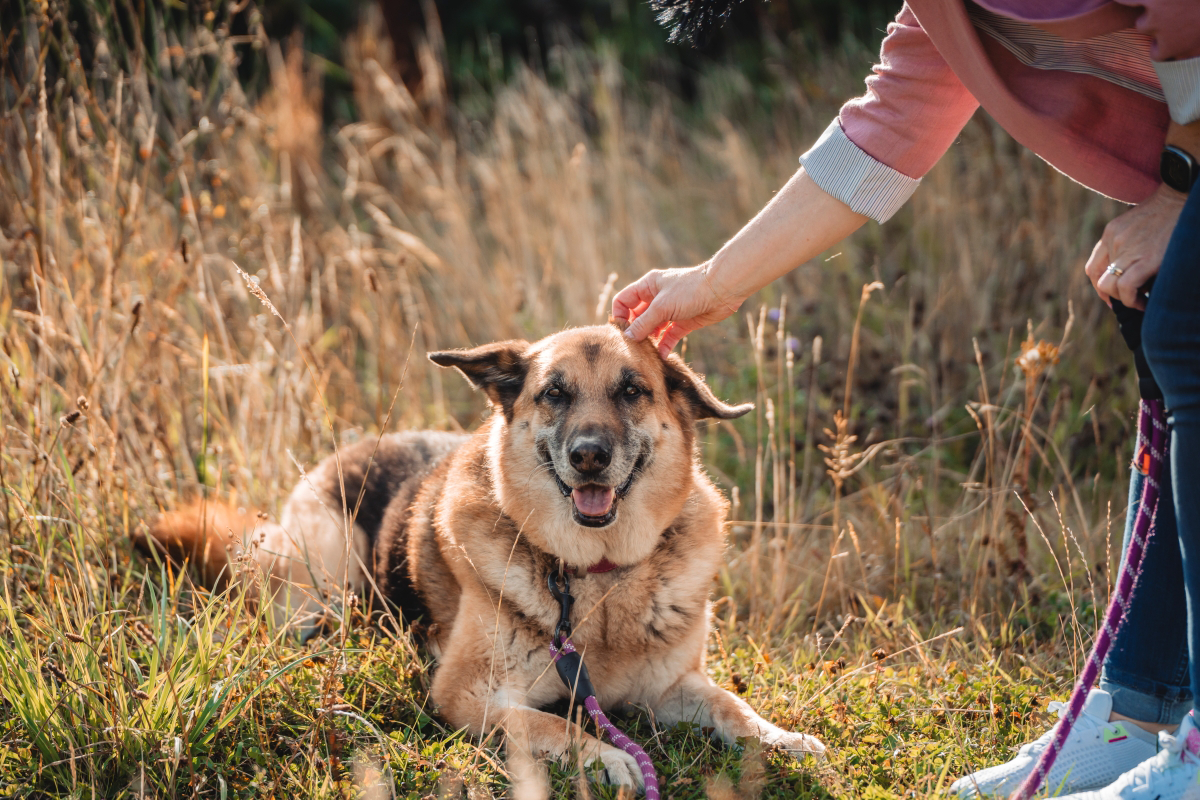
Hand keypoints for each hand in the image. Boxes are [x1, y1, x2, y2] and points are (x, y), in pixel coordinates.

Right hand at [611, 265, 744, 356]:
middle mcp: (656, 298)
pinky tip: (661, 357)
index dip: (619, 315)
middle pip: (637, 317)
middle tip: (632, 348)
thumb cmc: (690, 290)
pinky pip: (669, 337)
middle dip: (634, 332)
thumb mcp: (662, 306)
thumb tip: (627, 337)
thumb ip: (643, 323)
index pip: (624, 300)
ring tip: (646, 354)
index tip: (621, 332)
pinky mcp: (683, 323)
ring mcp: (670, 311)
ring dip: (649, 341)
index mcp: (648, 286)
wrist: (722, 290)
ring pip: (652, 329)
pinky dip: (664, 346)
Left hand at [1084, 184, 1185, 310]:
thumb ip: (1130, 241)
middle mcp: (1114, 241)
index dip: (1100, 286)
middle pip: (1100, 279)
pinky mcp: (1146, 259)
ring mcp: (1127, 249)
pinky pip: (1126, 287)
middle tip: (1130, 299)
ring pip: (1109, 286)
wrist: (1184, 198)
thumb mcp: (1139, 224)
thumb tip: (1133, 269)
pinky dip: (1132, 300)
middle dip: (1112, 295)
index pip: (1093, 267)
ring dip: (1123, 299)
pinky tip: (1145, 302)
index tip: (1112, 296)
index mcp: (1111, 233)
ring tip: (1139, 302)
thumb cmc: (1169, 213)